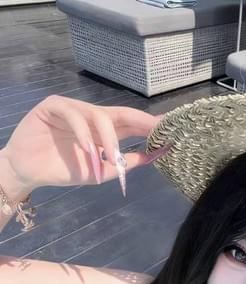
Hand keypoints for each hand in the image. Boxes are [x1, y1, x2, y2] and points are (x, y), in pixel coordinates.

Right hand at [1, 94, 168, 194]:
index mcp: (105, 130)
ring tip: (110, 160)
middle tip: (159, 129)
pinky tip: (89, 151)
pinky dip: (84, 135)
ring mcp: (73, 108)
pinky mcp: (53, 106)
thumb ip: (124, 164)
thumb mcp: (100, 172)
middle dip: (142, 121)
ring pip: (99, 116)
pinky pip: (73, 115)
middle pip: (122, 114)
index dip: (151, 126)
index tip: (172, 131)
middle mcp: (92, 116)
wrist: (30, 172)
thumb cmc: (64, 170)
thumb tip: (153, 156)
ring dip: (108, 140)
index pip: (132, 124)